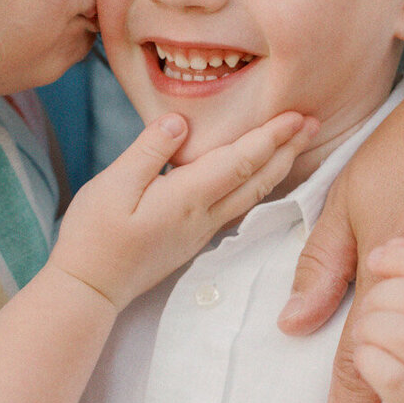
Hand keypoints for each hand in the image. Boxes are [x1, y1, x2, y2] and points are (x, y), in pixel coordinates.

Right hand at [53, 110, 315, 310]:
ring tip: (297, 145)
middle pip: (256, 179)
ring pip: (251, 196)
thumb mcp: (113, 184)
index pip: (239, 161)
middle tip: (314, 122)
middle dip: (287, 149)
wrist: (89, 287)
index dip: (270, 136)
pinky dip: (258, 186)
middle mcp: (202, 216)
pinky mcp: (193, 238)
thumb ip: (149, 150)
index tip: (297, 115)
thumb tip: (181, 121)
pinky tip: (260, 178)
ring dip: (278, 167)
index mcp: (186, 197)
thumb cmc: (94, 235)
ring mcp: (200, 230)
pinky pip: (237, 207)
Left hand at [350, 241, 403, 402]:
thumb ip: (362, 260)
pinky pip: (389, 375)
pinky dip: (367, 363)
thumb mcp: (402, 300)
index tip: (374, 261)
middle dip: (377, 301)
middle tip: (367, 318)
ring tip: (368, 342)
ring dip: (368, 333)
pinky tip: (370, 367)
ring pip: (403, 334)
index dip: (403, 260)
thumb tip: (383, 245)